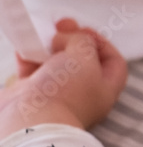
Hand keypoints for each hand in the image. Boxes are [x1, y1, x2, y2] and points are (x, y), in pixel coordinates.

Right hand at [0, 18, 127, 136]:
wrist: (30, 122)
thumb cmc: (65, 90)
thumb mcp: (84, 56)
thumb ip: (81, 40)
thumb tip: (65, 38)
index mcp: (106, 88)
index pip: (113, 61)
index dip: (102, 41)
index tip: (84, 31)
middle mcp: (84, 93)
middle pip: (83, 60)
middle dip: (73, 39)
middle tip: (61, 24)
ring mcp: (58, 94)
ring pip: (56, 63)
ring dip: (50, 45)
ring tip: (42, 33)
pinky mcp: (33, 95)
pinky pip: (33, 71)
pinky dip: (30, 56)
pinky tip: (26, 46)